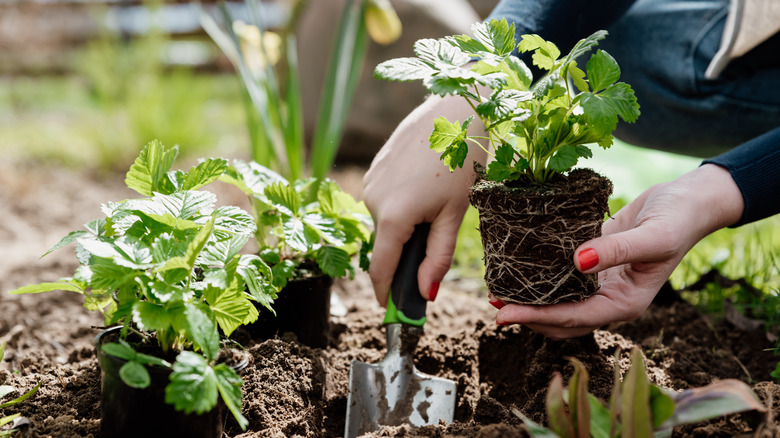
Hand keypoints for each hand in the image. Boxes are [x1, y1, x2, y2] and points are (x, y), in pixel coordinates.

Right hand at [363, 94, 486, 305]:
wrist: (456, 109)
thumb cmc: (462, 161)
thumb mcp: (454, 216)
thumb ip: (438, 258)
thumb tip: (425, 294)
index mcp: (393, 216)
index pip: (381, 268)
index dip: (385, 293)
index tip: (392, 310)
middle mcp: (373, 200)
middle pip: (385, 244)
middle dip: (404, 254)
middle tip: (434, 244)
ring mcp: (370, 182)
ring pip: (385, 221)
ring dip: (404, 227)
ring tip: (436, 204)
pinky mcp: (374, 168)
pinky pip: (384, 200)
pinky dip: (401, 206)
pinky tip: (425, 187)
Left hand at [493, 164, 744, 338]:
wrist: (687, 201)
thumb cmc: (678, 219)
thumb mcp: (653, 236)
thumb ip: (618, 250)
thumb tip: (578, 262)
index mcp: (625, 303)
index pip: (574, 318)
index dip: (537, 318)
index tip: (505, 315)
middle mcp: (608, 298)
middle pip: (561, 320)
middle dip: (527, 316)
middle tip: (494, 306)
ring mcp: (599, 283)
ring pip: (558, 302)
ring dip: (530, 300)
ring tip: (497, 291)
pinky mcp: (592, 263)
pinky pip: (561, 276)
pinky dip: (539, 276)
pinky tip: (517, 267)